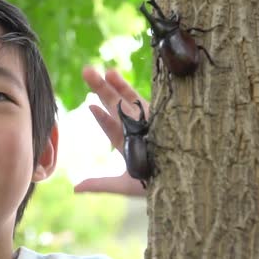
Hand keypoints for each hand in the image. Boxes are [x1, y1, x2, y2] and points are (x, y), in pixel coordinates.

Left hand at [73, 67, 147, 196]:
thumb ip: (100, 184)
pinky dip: (129, 87)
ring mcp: (147, 119)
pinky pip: (141, 98)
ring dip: (114, 84)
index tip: (90, 107)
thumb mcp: (125, 185)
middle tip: (86, 71)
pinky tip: (117, 75)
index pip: (110, 127)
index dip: (101, 118)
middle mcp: (135, 128)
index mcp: (127, 143)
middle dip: (101, 89)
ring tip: (102, 70)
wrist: (184, 181)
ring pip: (126, 98)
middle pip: (114, 106)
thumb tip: (75, 189)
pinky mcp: (159, 115)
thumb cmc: (158, 185)